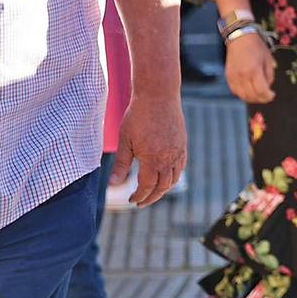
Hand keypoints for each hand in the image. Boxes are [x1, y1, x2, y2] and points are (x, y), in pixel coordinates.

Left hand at [110, 91, 186, 206]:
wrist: (158, 95)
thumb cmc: (138, 115)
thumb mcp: (124, 140)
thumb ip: (120, 164)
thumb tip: (113, 185)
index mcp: (152, 159)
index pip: (146, 186)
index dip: (139, 196)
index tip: (131, 200)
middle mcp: (168, 158)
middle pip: (162, 186)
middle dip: (151, 197)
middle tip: (141, 202)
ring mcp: (178, 151)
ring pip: (174, 178)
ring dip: (164, 189)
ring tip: (153, 192)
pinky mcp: (182, 143)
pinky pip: (181, 166)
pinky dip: (174, 175)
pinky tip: (167, 176)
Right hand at [224, 31, 275, 103]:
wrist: (240, 37)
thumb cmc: (257, 47)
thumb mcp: (268, 60)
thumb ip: (269, 76)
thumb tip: (267, 88)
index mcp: (254, 70)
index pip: (261, 91)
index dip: (268, 96)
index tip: (272, 95)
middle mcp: (242, 75)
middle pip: (251, 96)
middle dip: (261, 99)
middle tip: (267, 96)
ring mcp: (233, 77)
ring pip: (242, 96)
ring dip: (252, 98)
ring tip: (259, 95)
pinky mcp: (228, 77)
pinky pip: (235, 91)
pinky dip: (243, 94)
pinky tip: (249, 90)